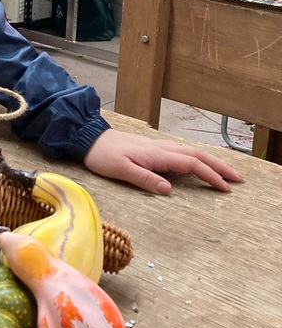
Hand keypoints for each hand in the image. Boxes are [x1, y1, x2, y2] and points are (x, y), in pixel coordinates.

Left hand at [83, 129, 243, 194]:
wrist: (89, 138)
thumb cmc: (103, 156)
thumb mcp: (121, 170)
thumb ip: (144, 179)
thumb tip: (168, 189)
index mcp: (158, 154)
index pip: (192, 165)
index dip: (211, 176)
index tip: (225, 188)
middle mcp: (162, 148)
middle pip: (199, 156)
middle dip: (220, 166)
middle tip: (238, 179)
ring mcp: (159, 147)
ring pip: (192, 152)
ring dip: (211, 162)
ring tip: (226, 172)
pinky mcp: (154, 148)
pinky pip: (183, 152)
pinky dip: (198, 158)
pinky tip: (200, 164)